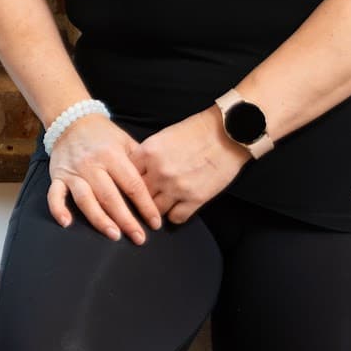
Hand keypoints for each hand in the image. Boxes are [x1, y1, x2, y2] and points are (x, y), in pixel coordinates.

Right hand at [47, 113, 162, 243]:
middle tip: (139, 238)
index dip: (145, 205)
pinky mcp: (58, 176)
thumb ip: (140, 162)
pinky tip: (67, 223)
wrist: (71, 119)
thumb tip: (158, 188)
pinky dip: (58, 209)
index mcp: (112, 155)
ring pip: (86, 200)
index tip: (155, 222)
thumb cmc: (103, 134)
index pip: (132, 185)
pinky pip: (55, 195)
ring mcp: (73, 172)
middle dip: (126, 220)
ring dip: (99, 219)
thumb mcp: (125, 141)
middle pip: (110, 196)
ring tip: (114, 235)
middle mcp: (92, 164)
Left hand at [133, 107, 249, 224]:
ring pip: (154, 211)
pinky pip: (176, 218)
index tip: (126, 188)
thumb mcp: (162, 137)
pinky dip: (175, 215)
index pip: (124, 176)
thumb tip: (133, 172)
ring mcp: (177, 187)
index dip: (125, 183)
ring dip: (156, 209)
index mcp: (147, 153)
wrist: (226, 134)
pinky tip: (177, 207)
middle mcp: (159, 172)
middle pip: (137, 196)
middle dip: (138, 199)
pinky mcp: (195, 199)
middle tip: (141, 202)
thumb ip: (146, 156)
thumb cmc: (195, 132)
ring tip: (160, 206)